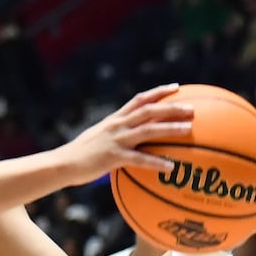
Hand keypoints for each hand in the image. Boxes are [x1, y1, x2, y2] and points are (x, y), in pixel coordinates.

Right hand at [59, 84, 194, 182]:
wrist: (63, 164)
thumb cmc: (80, 154)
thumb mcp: (98, 138)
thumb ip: (115, 135)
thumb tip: (130, 139)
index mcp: (115, 119)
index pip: (140, 99)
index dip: (158, 92)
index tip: (177, 88)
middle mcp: (117, 125)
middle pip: (149, 111)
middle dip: (171, 108)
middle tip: (192, 109)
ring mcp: (116, 140)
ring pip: (148, 130)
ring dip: (170, 129)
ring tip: (189, 129)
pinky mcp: (113, 157)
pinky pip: (139, 159)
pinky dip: (156, 162)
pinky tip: (171, 167)